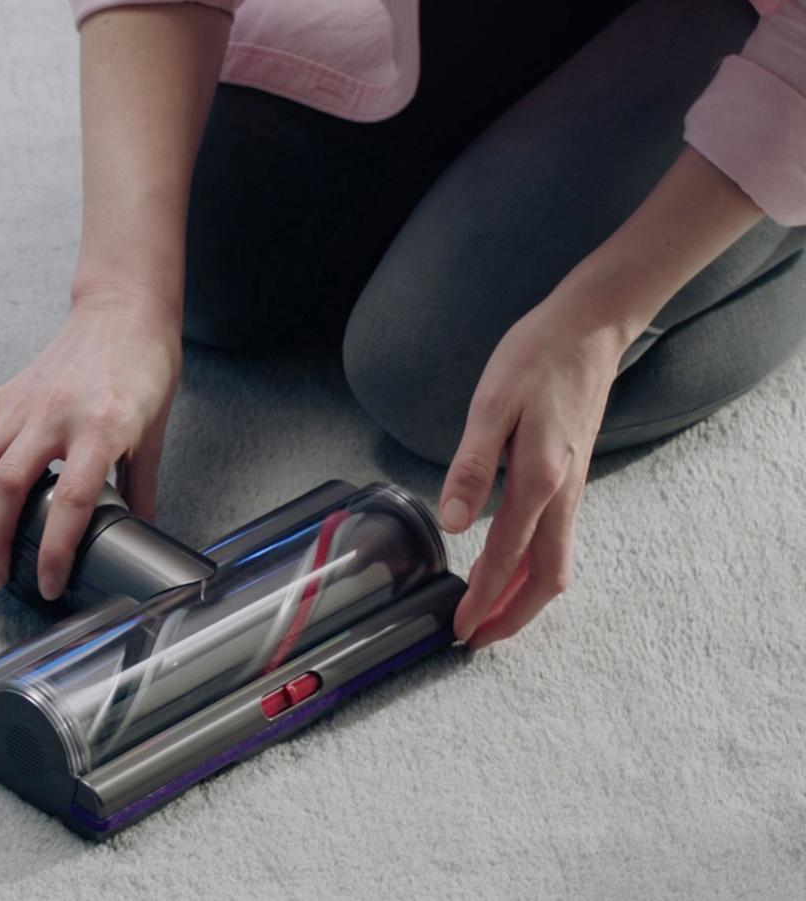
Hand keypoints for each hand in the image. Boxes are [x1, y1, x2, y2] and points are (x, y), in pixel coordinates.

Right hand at [0, 293, 180, 599]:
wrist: (122, 313)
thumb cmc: (142, 367)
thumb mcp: (154, 434)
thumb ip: (141, 487)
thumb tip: (139, 533)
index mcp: (100, 428)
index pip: (71, 500)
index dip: (55, 549)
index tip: (49, 582)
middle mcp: (53, 416)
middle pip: (7, 486)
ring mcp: (21, 403)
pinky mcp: (3, 394)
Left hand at [438, 294, 628, 647]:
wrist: (589, 330)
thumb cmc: (535, 359)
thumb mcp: (491, 406)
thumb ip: (471, 466)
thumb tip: (453, 522)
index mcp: (540, 478)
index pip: (507, 557)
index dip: (484, 599)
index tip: (461, 629)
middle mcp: (562, 493)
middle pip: (546, 579)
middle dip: (512, 617)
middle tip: (476, 640)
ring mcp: (572, 488)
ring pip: (556, 563)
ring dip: (524, 597)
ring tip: (490, 615)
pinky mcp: (571, 478)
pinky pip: (557, 541)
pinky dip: (534, 569)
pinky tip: (511, 568)